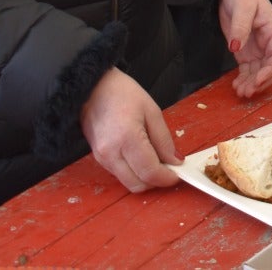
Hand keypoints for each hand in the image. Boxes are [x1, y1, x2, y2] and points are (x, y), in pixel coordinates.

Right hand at [80, 68, 180, 192]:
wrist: (93, 87)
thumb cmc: (122, 93)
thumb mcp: (152, 111)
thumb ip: (164, 140)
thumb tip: (175, 161)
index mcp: (127, 138)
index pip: (150, 172)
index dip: (167, 178)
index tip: (178, 174)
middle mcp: (111, 153)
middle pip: (138, 184)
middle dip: (156, 181)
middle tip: (169, 168)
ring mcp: (102, 158)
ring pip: (128, 182)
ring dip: (145, 177)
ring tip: (156, 159)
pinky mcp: (98, 158)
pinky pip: (120, 174)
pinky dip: (134, 171)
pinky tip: (142, 156)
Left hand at [219, 0, 271, 97]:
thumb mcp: (243, 5)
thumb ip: (241, 25)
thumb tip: (236, 48)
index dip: (271, 70)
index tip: (258, 81)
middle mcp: (268, 42)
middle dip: (262, 82)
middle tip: (247, 92)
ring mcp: (257, 49)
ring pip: (260, 72)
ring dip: (253, 84)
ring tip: (240, 92)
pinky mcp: (246, 52)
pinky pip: (248, 70)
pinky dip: (244, 80)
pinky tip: (236, 86)